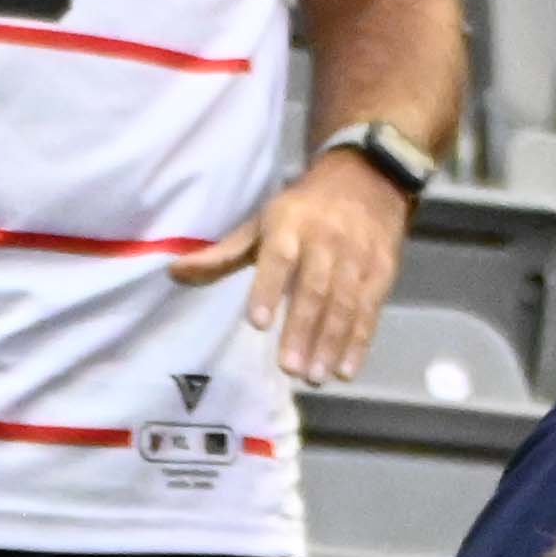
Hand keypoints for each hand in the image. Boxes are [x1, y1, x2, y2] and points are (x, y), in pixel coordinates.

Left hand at [244, 148, 415, 384]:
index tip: (258, 323)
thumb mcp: (261, 224)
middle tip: (288, 367)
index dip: (268, 289)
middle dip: (302, 329)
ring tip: (315, 376)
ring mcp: (357, 256)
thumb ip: (222, 255)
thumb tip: (173, 273)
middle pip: (314, 288)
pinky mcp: (382, 271)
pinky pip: (369, 310)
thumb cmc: (301, 211)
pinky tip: (346, 371)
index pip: (279, 258)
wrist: (367, 179)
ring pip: (344, 303)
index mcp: (290, 225)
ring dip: (330, 343)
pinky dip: (359, 342)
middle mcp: (326, 240)